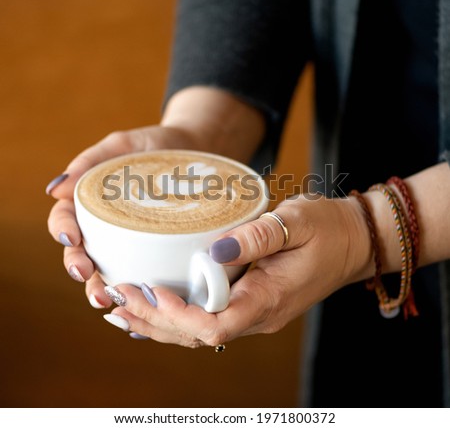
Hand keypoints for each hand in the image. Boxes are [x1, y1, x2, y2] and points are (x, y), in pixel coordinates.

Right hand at [46, 125, 199, 306]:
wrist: (199, 151)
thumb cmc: (156, 146)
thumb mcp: (124, 145)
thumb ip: (91, 160)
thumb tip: (54, 190)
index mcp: (92, 202)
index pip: (66, 220)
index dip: (63, 231)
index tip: (71, 239)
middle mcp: (107, 225)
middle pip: (82, 251)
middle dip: (79, 268)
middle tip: (89, 278)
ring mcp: (130, 239)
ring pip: (108, 268)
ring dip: (104, 287)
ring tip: (110, 299)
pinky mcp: (156, 248)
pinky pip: (142, 269)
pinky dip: (137, 287)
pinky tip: (142, 300)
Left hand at [104, 194, 372, 346]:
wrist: (351, 241)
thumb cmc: (327, 230)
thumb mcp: (296, 222)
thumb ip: (257, 237)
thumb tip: (213, 250)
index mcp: (269, 298)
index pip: (215, 325)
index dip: (177, 315)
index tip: (150, 290)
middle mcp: (259, 315)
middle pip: (196, 335)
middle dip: (154, 319)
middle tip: (117, 296)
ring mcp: (254, 312)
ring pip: (198, 332)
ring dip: (158, 322)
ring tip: (120, 307)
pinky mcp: (250, 302)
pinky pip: (207, 319)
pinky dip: (175, 317)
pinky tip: (151, 311)